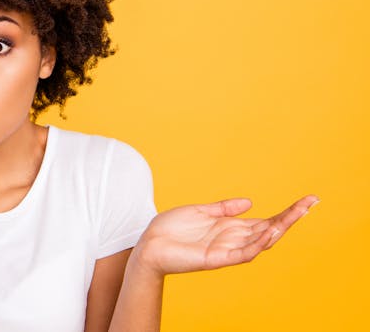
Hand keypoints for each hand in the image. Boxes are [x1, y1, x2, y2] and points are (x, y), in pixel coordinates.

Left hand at [132, 194, 318, 276]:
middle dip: (291, 218)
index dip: (287, 212)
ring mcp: (226, 250)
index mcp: (230, 227)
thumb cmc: (170, 229)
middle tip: (311, 203)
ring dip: (278, 229)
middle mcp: (233, 239)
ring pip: (260, 242)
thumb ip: (224, 208)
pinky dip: (256, 245)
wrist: (148, 245)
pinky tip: (268, 233)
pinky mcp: (215, 259)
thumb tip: (250, 202)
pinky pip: (241, 254)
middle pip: (270, 230)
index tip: (308, 200)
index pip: (266, 221)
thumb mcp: (200, 211)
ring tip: (296, 214)